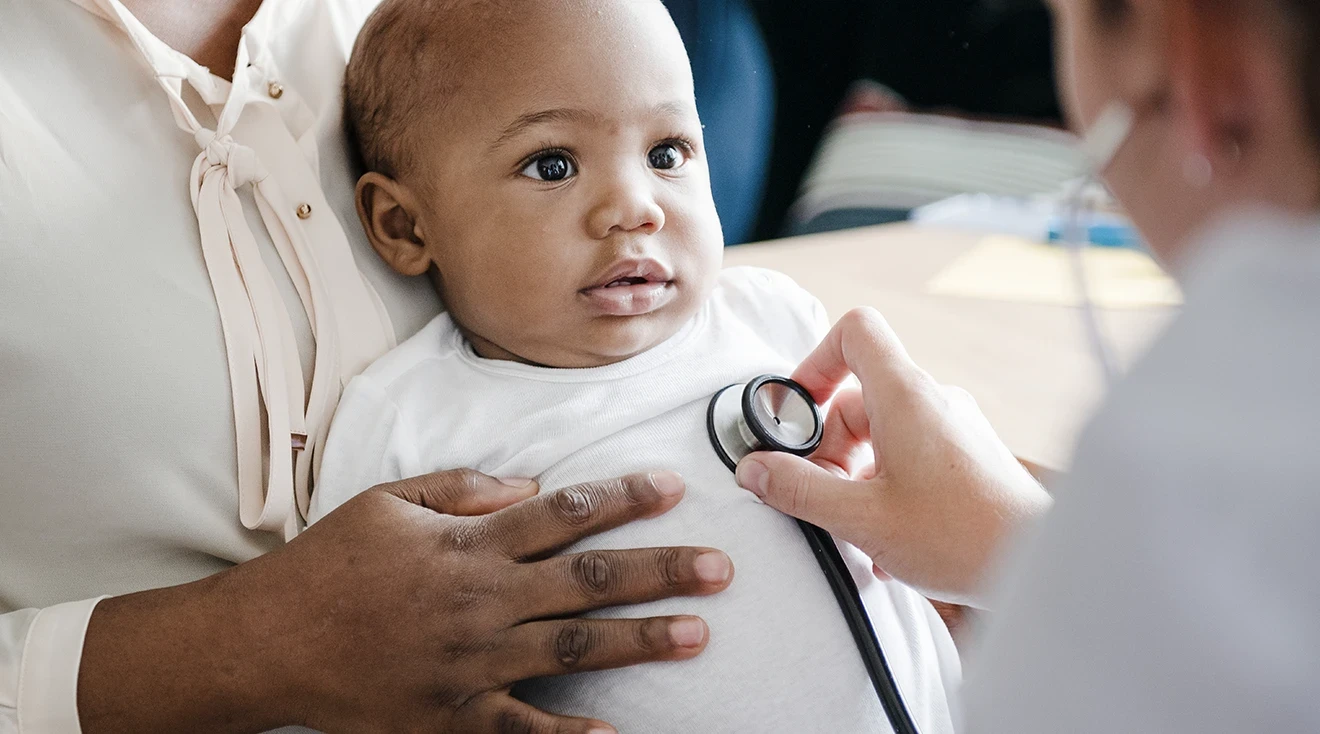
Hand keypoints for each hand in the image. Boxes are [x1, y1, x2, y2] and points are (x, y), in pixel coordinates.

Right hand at [79, 470, 732, 732]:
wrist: (265, 642)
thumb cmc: (327, 565)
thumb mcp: (389, 503)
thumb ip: (463, 488)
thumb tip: (531, 485)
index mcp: (467, 544)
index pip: (563, 512)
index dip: (622, 498)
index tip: (674, 489)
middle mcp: (481, 601)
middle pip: (589, 580)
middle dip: (661, 570)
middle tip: (721, 568)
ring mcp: (470, 663)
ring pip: (573, 646)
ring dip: (640, 640)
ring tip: (696, 633)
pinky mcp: (451, 716)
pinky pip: (522, 730)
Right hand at [734, 308, 1049, 607]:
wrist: (1039, 565)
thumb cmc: (963, 536)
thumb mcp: (862, 517)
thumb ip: (799, 489)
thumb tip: (754, 470)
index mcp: (905, 397)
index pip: (855, 331)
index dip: (814, 361)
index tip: (795, 412)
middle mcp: (932, 402)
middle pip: (857, 398)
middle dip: (827, 448)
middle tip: (819, 495)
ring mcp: (953, 429)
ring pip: (882, 435)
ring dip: (855, 476)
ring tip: (855, 527)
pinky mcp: (967, 458)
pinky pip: (910, 458)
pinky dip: (886, 489)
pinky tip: (886, 540)